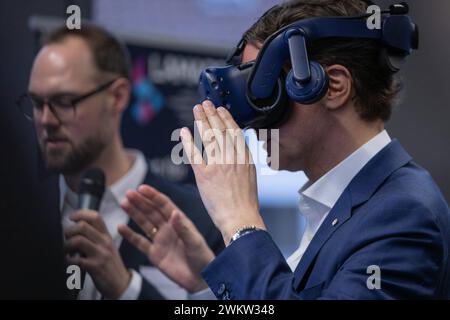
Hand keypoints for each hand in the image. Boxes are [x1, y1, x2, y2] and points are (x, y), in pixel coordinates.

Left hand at [65, 209, 130, 298]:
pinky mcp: (95, 267)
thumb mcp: (107, 247)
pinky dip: (68, 260)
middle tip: (65, 238)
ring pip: (78, 240)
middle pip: (83, 226)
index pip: (95, 216)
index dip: (80, 213)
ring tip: (66, 251)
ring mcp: (101, 254)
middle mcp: (105, 242)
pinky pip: (76, 259)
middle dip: (68, 231)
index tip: (71, 217)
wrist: (121, 284)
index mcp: (107, 236)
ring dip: (66, 245)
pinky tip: (69, 263)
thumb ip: (95, 237)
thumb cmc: (110, 265)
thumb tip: (75, 229)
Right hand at [118, 185, 214, 292]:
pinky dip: (130, 235)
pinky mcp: (154, 254)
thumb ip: (183, 228)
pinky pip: (140, 242)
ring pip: (144, 223)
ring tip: (123, 203)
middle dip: (140, 202)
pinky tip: (120, 227)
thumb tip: (174, 213)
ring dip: (134, 213)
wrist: (199, 279)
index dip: (153, 196)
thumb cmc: (202, 258)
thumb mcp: (195, 242)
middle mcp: (168, 228)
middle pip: (152, 212)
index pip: (164, 205)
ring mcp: (160, 240)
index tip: (142, 188)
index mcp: (179, 222)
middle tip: (128, 193)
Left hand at [180, 100, 265, 244]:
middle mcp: (232, 158)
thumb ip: (242, 161)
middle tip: (205, 103)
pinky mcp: (204, 175)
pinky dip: (188, 141)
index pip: (234, 132)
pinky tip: (184, 131)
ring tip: (197, 109)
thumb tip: (236, 150)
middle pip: (220, 130)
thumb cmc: (245, 202)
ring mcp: (218, 165)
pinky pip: (194, 153)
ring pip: (208, 137)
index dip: (226, 118)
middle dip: (212, 114)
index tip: (220, 109)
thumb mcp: (250, 176)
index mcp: (245, 158)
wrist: (240, 218)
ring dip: (201, 121)